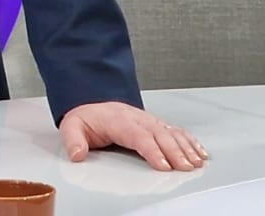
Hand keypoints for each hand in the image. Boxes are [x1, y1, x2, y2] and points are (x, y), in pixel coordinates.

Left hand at [61, 101, 207, 170]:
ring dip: (186, 147)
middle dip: (175, 152)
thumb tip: (77, 154)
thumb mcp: (72, 126)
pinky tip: (200, 152)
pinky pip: (177, 131)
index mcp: (118, 120)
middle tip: (185, 168)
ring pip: (171, 132)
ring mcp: (149, 120)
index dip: (152, 150)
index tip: (163, 165)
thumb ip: (73, 140)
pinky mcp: (157, 124)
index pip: (138, 136)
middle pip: (160, 134)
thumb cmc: (87, 118)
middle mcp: (137, 119)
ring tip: (196, 162)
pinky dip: (190, 141)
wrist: (93, 103)